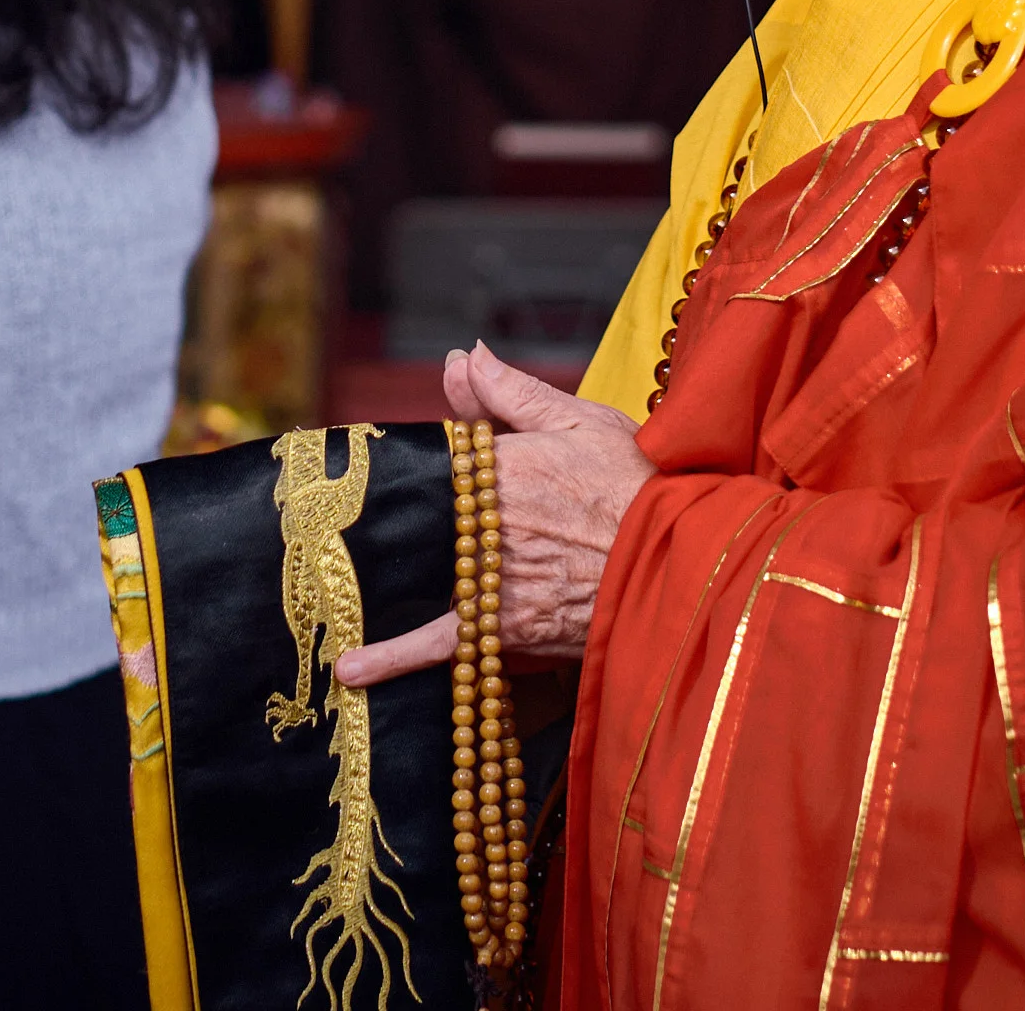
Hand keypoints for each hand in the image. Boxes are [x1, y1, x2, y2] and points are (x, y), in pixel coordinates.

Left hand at [333, 343, 657, 687]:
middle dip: (387, 523)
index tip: (368, 470)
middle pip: (420, 520)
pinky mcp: (509, 629)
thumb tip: (460, 356)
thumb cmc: (643, 486)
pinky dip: (392, 658)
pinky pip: (438, 645)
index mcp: (501, 463)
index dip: (408, 469)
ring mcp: (495, 579)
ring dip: (380, 581)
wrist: (693, 560)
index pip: (431, 461)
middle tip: (334, 526)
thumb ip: (511, 393)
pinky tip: (351, 669)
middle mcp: (489, 522)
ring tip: (331, 586)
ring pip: (422, 575)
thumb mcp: (582, 423)